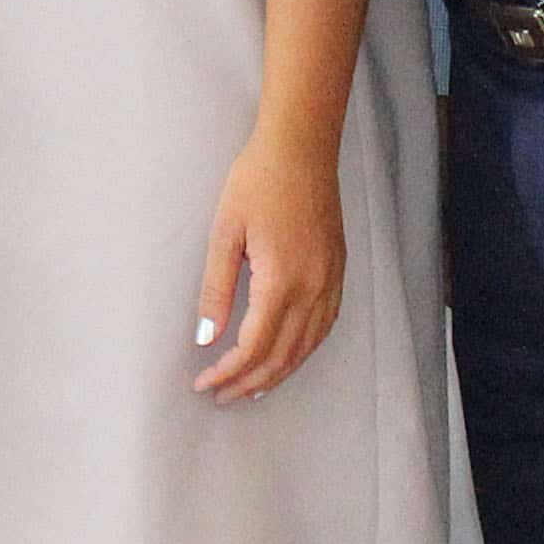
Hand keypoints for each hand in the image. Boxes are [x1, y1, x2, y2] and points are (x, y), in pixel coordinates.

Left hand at [195, 127, 346, 399]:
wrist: (302, 149)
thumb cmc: (257, 182)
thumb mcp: (224, 233)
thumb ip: (216, 290)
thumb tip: (206, 338)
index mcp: (281, 282)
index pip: (253, 348)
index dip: (228, 372)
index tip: (204, 383)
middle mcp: (313, 289)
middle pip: (282, 356)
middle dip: (249, 382)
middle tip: (221, 395)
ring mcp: (331, 282)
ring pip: (307, 347)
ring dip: (278, 374)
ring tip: (250, 388)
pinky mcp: (338, 272)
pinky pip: (324, 327)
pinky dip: (303, 351)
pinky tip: (287, 356)